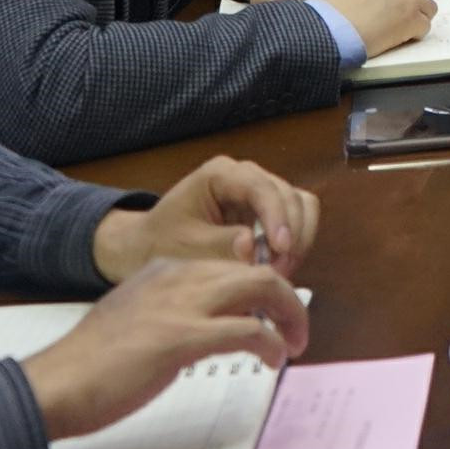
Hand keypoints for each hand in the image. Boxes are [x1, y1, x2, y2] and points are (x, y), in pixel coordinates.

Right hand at [21, 259, 310, 441]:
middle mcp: (176, 278)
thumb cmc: (89, 364)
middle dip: (288, 299)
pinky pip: (248, 330)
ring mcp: (180, 306)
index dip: (261, 290)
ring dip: (289, 316)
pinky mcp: (182, 338)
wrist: (55, 384)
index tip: (272, 315)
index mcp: (164, 271)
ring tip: (293, 344)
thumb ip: (169, 314)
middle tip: (297, 329)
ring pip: (260, 288)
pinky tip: (273, 360)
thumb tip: (205, 330)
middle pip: (257, 271)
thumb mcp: (134, 320)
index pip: (230, 267)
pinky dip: (270, 344)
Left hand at [92, 155, 321, 281]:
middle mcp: (247, 176)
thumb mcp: (185, 248)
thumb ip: (219, 246)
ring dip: (298, 241)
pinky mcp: (268, 213)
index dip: (276, 217)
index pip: (262, 188)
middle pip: (290, 196)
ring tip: (281, 273)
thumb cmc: (162, 243)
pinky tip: (279, 267)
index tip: (280, 249)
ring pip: (301, 207)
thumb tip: (251, 247)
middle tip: (280, 272)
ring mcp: (260, 193)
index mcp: (221, 175)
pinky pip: (296, 222)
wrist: (148, 249)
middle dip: (291, 234)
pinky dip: (295, 245)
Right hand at [321, 0, 437, 56]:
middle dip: (407, 4)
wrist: (333, 27)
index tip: (389, 2)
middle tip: (393, 17)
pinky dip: (415, 34)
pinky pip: (425, 27)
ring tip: (402, 29)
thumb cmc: (330, 6)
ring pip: (428, 7)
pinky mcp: (413, 19)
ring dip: (417, 17)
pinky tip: (401, 39)